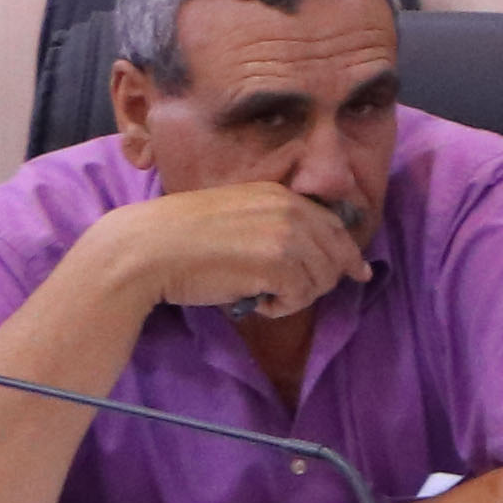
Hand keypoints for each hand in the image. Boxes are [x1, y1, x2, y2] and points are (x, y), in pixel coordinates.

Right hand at [91, 182, 364, 324]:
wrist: (145, 249)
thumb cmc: (181, 239)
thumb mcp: (236, 215)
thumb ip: (274, 224)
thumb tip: (314, 253)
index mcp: (279, 194)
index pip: (334, 226)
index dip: (347, 253)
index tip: (357, 272)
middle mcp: (289, 210)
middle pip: (336, 255)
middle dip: (319, 281)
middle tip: (285, 295)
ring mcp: (286, 236)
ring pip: (322, 279)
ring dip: (296, 296)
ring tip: (262, 295)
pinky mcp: (278, 264)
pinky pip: (301, 296)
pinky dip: (281, 307)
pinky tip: (255, 302)